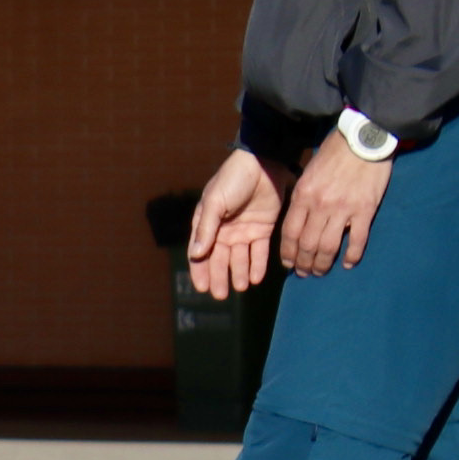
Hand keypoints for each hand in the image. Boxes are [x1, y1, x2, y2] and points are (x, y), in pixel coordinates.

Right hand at [183, 148, 285, 300]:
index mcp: (207, 224)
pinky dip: (257, 265)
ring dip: (238, 273)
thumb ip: (206, 229)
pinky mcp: (263, 229)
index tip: (203, 288)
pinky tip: (255, 278)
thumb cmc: (232, 180)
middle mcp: (224, 231)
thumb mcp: (215, 202)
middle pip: (220, 259)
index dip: (200, 271)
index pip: (201, 252)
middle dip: (220, 277)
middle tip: (222, 295)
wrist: (263, 163)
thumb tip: (195, 255)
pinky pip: (259, 251)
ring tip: (241, 287)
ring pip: (239, 258)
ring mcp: (243, 231)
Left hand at [279, 131, 391, 277]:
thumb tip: (298, 220)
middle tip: (305, 273)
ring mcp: (343, 209)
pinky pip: (358, 239)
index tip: (288, 264)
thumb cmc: (334, 154)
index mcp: (302, 196)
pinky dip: (352, 255)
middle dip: (303, 263)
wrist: (363, 139)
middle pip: (307, 244)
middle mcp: (320, 206)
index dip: (287, 253)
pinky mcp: (365, 209)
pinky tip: (348, 264)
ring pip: (329, 246)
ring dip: (323, 263)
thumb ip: (303, 197)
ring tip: (321, 272)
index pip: (289, 233)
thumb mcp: (308, 173)